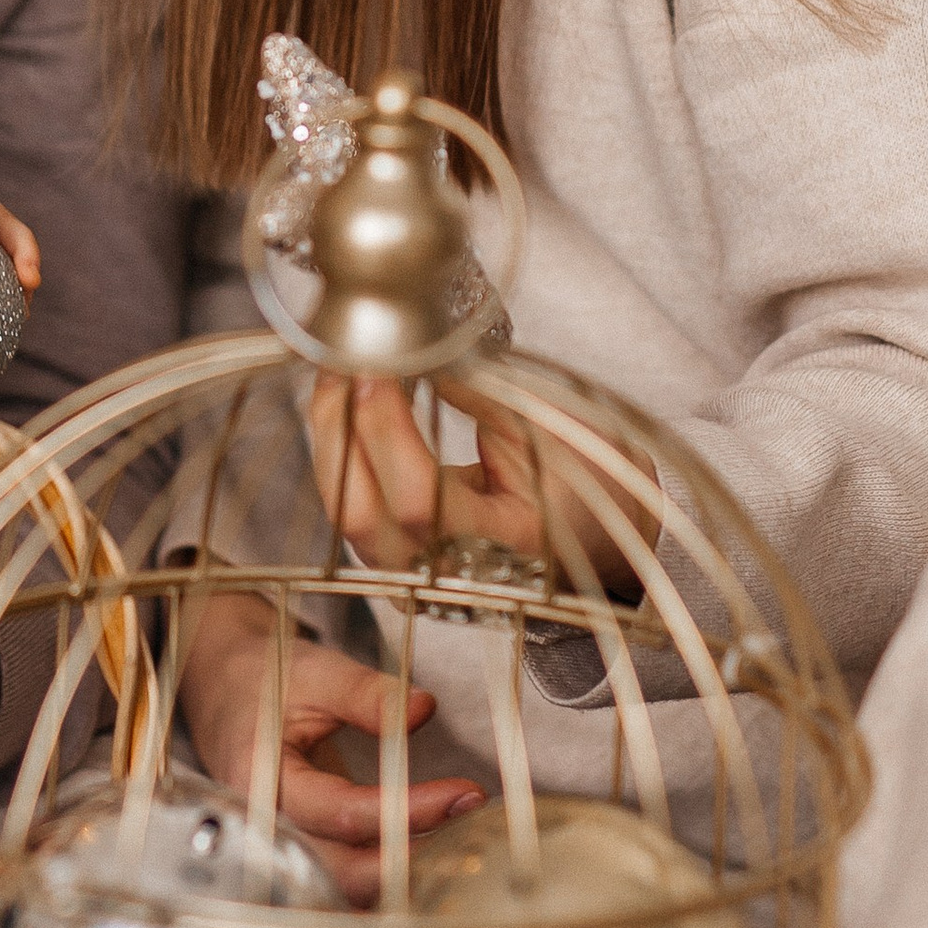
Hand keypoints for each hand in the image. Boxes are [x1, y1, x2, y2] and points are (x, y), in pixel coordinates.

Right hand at [177, 591, 482, 903]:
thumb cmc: (265, 678)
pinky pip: (347, 885)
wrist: (225, 688)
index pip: (341, 813)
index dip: (407, 809)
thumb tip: (423, 709)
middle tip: (472, 823)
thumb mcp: (313, 671)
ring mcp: (283, 848)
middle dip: (414, 859)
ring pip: (349, 890)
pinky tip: (434, 860)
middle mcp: (268, 828)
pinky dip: (389, 882)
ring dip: (407, 877)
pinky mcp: (303, 853)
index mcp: (261, 779)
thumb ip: (365, 693)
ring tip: (463, 842)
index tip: (462, 792)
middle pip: (344, 873)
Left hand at [307, 373, 637, 592]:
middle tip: (344, 358)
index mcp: (502, 552)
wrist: (595, 535)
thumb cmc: (585, 483)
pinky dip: (342, 448)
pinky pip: (352, 503)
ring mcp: (414, 574)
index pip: (417, 502)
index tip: (376, 366)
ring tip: (340, 370)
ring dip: (332, 433)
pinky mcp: (394, 555)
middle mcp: (447, 577)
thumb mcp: (547, 431)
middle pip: (360, 514)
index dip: (385, 429)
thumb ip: (477, 396)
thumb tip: (409, 351)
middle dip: (339, 426)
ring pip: (345, 510)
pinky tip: (346, 402)